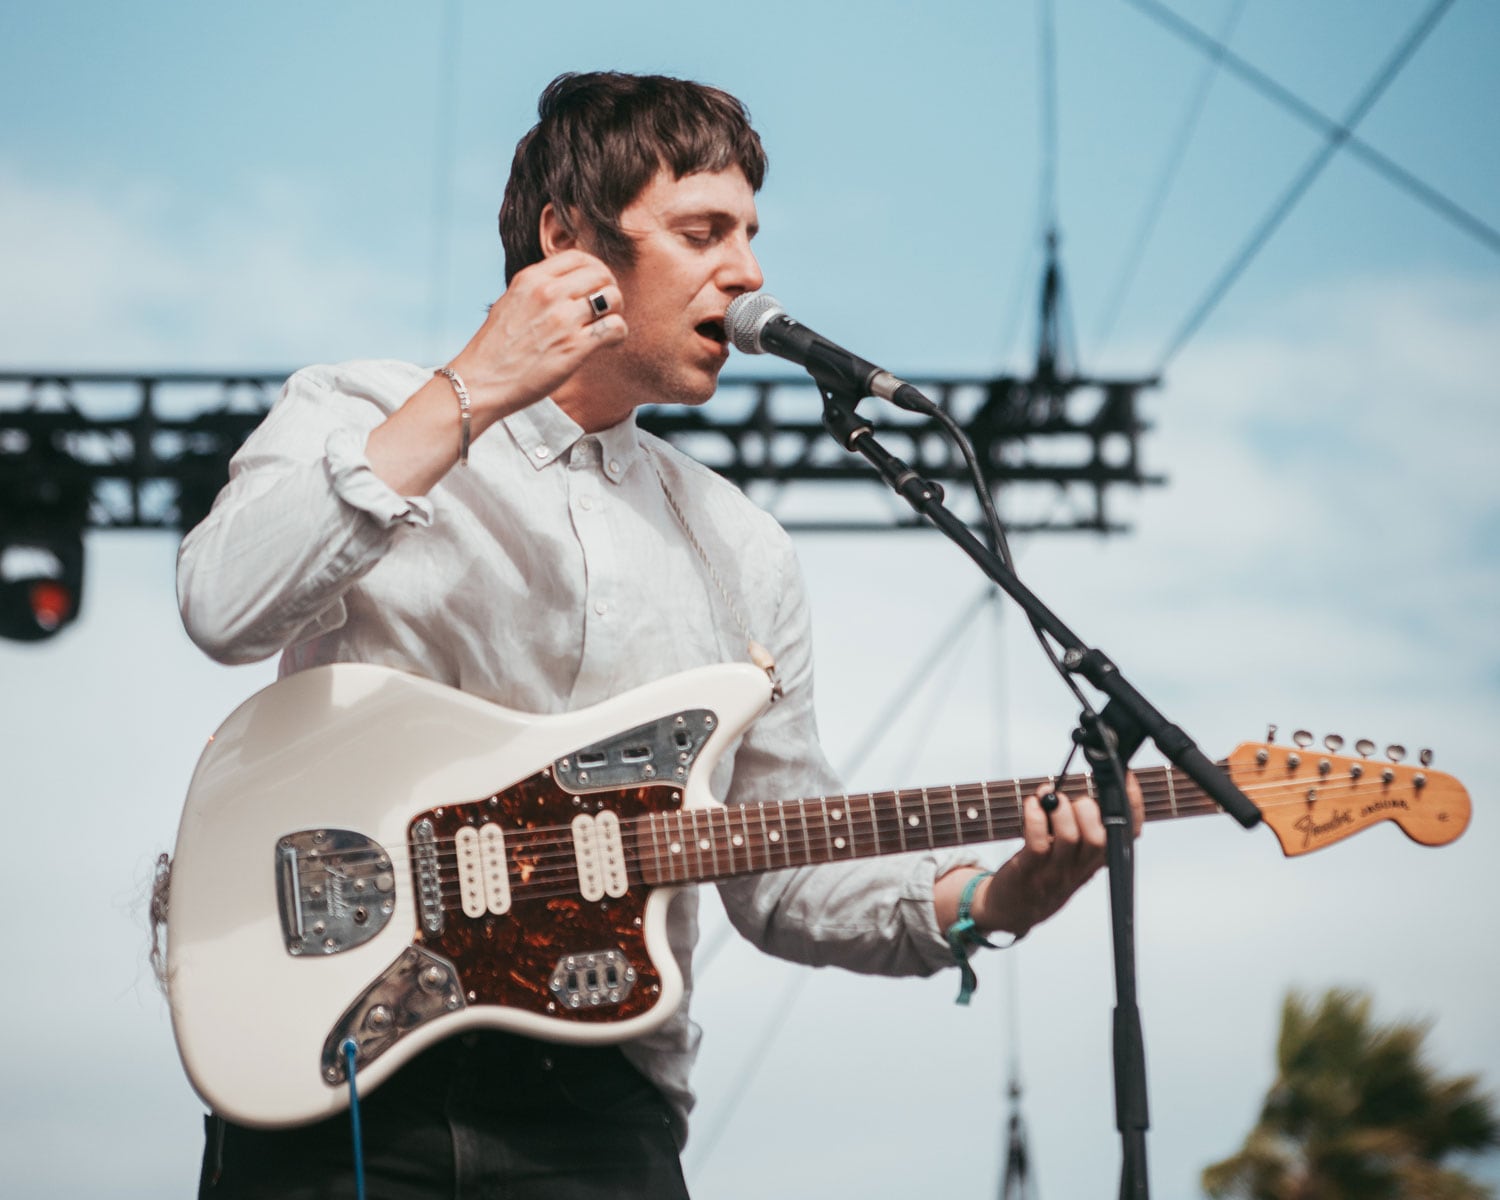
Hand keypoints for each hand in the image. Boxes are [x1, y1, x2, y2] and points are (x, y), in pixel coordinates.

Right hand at [448, 250, 627, 423]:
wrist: (481, 382)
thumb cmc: (495, 349)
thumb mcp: (511, 302)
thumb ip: (537, 288)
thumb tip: (565, 283)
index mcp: (531, 278)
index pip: (579, 257)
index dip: (594, 270)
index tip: (594, 287)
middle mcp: (548, 293)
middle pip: (601, 274)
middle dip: (609, 289)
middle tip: (605, 309)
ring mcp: (562, 319)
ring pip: (613, 297)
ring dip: (616, 312)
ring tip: (606, 326)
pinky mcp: (574, 347)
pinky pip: (615, 327)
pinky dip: (618, 334)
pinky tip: (609, 343)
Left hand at [971, 774, 1144, 937]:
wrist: (1013, 911)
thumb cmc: (1043, 874)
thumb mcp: (1070, 855)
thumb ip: (1076, 826)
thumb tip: (1071, 788)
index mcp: (1096, 860)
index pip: (1127, 835)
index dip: (1133, 806)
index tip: (1126, 778)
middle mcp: (1080, 867)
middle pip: (1100, 838)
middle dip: (1089, 810)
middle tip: (1076, 800)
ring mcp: (1055, 872)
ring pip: (1069, 838)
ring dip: (1060, 811)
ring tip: (1050, 799)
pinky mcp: (1029, 871)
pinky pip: (1037, 842)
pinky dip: (1035, 817)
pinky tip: (1032, 804)